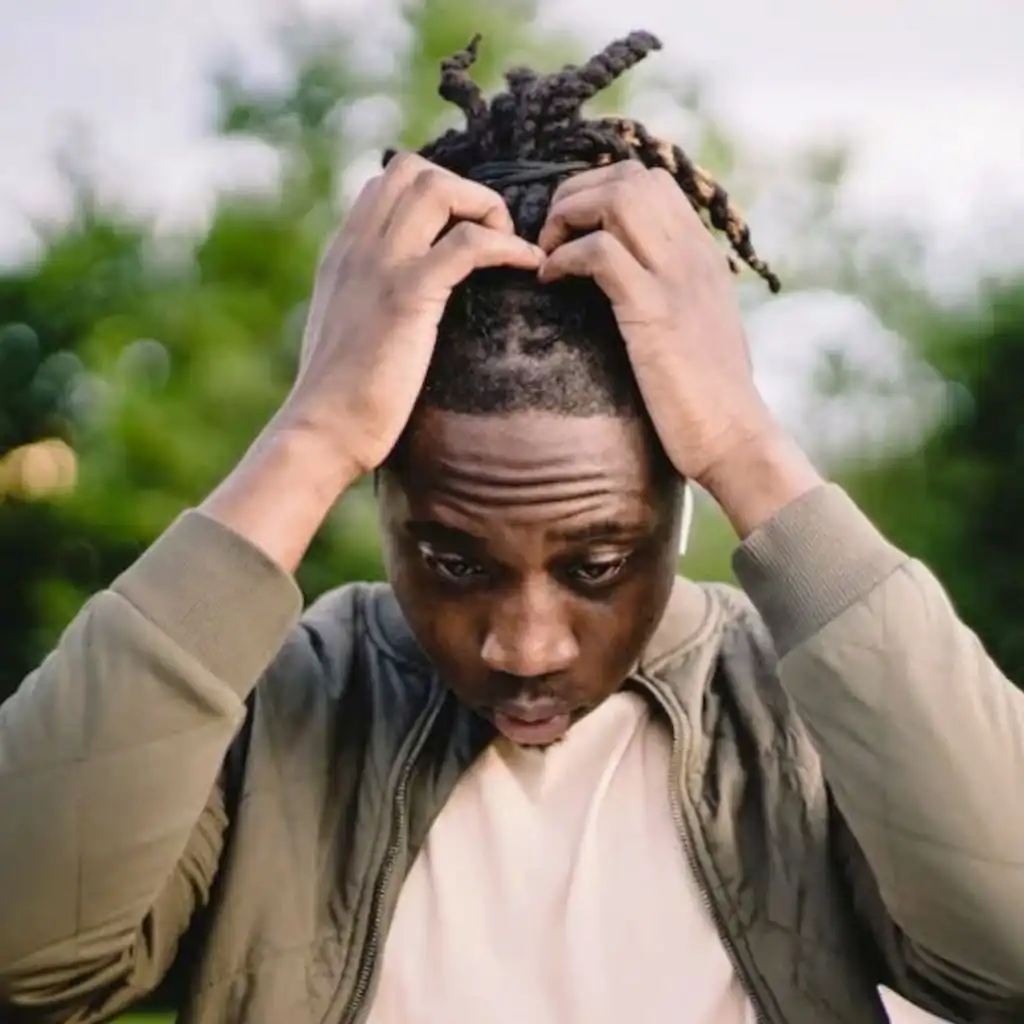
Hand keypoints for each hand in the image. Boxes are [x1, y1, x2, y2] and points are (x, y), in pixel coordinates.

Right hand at [283, 152, 544, 478]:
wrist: (322, 431)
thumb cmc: (340, 400)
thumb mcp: (348, 332)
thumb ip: (367, 301)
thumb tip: (399, 305)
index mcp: (342, 253)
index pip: (386, 184)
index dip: (435, 195)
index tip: (465, 234)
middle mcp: (357, 246)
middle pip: (413, 170)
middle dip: (463, 190)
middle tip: (489, 237)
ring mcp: (380, 266)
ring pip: (438, 188)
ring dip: (485, 208)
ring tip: (508, 247)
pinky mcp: (407, 295)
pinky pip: (469, 243)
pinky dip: (508, 246)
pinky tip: (528, 265)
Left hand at [536, 161, 821, 532]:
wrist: (734, 437)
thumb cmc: (707, 396)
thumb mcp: (695, 328)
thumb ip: (670, 293)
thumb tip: (629, 284)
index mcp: (701, 255)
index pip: (650, 182)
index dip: (597, 191)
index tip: (571, 230)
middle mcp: (692, 254)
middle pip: (630, 177)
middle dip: (575, 194)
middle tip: (551, 238)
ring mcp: (676, 279)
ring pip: (618, 198)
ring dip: (568, 216)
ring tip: (548, 254)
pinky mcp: (654, 312)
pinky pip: (601, 253)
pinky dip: (564, 257)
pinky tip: (551, 281)